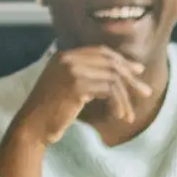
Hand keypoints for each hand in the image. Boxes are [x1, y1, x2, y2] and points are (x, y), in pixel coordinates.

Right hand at [10, 46, 151, 143]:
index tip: (137, 71)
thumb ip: (86, 74)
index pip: (101, 51)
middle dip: (131, 77)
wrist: (32, 125)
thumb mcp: (66, 85)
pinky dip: (118, 104)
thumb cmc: (50, 110)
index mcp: (64, 55)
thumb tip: (118, 73)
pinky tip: (119, 115)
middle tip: (145, 92)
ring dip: (126, 97)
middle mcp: (68, 58)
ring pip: (112, 77)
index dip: (122, 61)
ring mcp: (72, 70)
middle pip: (110, 62)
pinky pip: (109, 91)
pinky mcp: (76, 85)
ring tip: (130, 114)